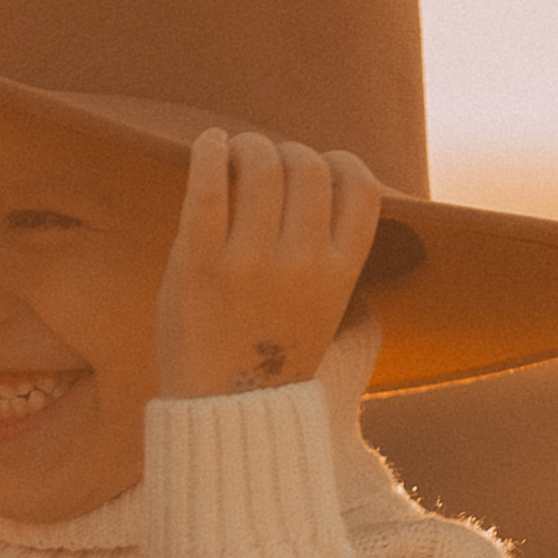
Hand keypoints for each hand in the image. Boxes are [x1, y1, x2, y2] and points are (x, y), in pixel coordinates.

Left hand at [155, 130, 381, 403]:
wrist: (222, 414)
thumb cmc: (270, 359)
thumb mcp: (326, 312)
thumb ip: (336, 260)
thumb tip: (344, 201)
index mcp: (340, 275)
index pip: (360, 188)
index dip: (341, 162)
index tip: (319, 164)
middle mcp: (301, 265)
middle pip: (309, 167)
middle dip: (288, 151)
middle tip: (265, 159)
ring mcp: (249, 265)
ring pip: (262, 168)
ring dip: (249, 146)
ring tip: (235, 150)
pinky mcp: (197, 267)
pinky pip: (208, 190)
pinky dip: (210, 153)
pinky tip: (210, 143)